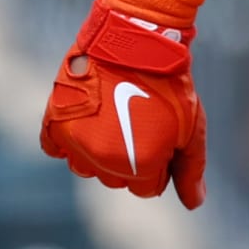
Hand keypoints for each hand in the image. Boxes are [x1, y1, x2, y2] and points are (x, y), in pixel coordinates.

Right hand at [39, 0, 207, 208]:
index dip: (160, 164)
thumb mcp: (192, 129)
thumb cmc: (170, 87)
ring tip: (116, 118)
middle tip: (142, 123)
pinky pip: (57, 149)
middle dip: (132, 159)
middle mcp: (102, 162)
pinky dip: (71, 140)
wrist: (136, 44)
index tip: (163, 137)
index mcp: (139, 167)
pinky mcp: (54, 124)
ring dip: (100, 152)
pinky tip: (89, 119)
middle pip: (117, 180)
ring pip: (87, 168)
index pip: (147, 188)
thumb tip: (194, 204)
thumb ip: (191, 170)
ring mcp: (75, 143)